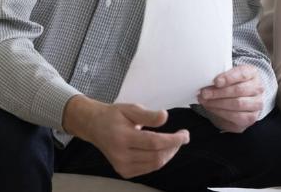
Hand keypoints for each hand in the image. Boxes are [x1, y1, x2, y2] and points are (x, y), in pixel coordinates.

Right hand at [62, 95, 188, 178]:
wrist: (94, 126)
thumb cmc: (114, 115)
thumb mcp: (131, 108)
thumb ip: (148, 115)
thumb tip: (165, 117)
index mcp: (122, 137)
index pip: (154, 143)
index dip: (173, 140)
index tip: (185, 134)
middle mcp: (121, 155)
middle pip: (156, 157)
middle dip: (174, 147)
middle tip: (182, 137)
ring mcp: (121, 166)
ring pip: (154, 165)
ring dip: (169, 154)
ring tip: (174, 142)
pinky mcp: (124, 172)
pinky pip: (148, 168)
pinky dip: (159, 160)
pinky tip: (162, 150)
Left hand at [197, 64, 264, 132]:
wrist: (241, 99)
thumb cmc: (232, 85)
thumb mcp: (227, 76)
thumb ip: (220, 78)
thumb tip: (205, 83)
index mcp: (252, 73)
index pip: (242, 73)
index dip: (229, 77)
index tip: (216, 81)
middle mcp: (258, 88)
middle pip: (239, 90)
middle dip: (218, 92)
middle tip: (204, 93)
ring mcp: (257, 103)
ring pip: (238, 104)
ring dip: (218, 103)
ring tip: (206, 101)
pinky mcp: (252, 117)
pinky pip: (237, 116)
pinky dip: (222, 112)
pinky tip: (213, 108)